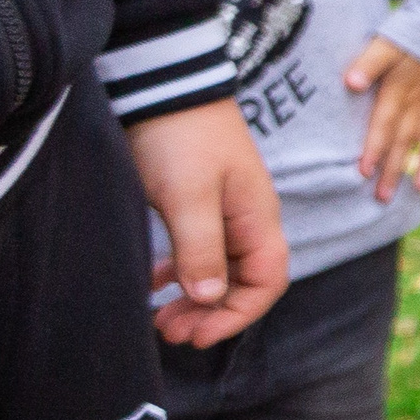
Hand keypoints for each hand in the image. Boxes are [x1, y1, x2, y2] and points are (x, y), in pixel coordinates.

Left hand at [128, 98, 289, 346]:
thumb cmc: (180, 137)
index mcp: (257, 218)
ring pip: (216, 270)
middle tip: (168, 332)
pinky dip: (177, 272)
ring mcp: (221, 210)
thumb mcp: (188, 196)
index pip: (266, 282)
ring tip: (158, 316)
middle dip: (209, 313)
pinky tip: (152, 279)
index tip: (195, 334)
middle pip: (242, 282)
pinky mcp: (195, 201)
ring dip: (193, 298)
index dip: (235, 315)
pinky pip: (196, 251)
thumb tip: (209, 299)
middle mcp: (246, 218)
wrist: (163, 84)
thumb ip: (201, 250)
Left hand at [345, 37, 419, 199]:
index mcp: (399, 91)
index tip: (364, 172)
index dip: (374, 148)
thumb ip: (368, 63)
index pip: (384, 125)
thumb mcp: (386, 44)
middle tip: (383, 197)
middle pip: (404, 141)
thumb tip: (350, 83)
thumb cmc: (411, 36)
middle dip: (393, 170)